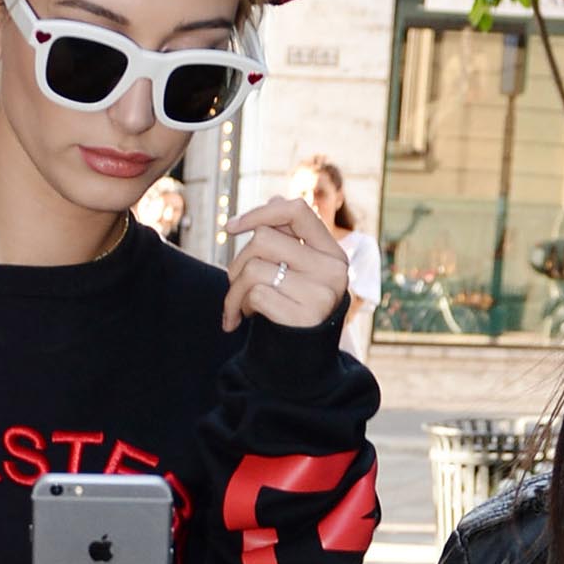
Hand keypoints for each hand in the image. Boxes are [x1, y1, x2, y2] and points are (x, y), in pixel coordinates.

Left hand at [222, 195, 347, 335]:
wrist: (303, 365)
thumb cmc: (295, 311)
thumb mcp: (298, 272)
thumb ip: (289, 239)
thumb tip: (276, 198)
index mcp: (333, 252)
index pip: (297, 210)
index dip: (260, 212)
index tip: (230, 228)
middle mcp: (333, 270)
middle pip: (263, 240)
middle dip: (237, 263)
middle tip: (235, 285)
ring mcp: (321, 294)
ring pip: (253, 268)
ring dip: (234, 289)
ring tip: (240, 305)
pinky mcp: (304, 316)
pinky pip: (255, 294)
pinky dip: (240, 306)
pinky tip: (245, 318)